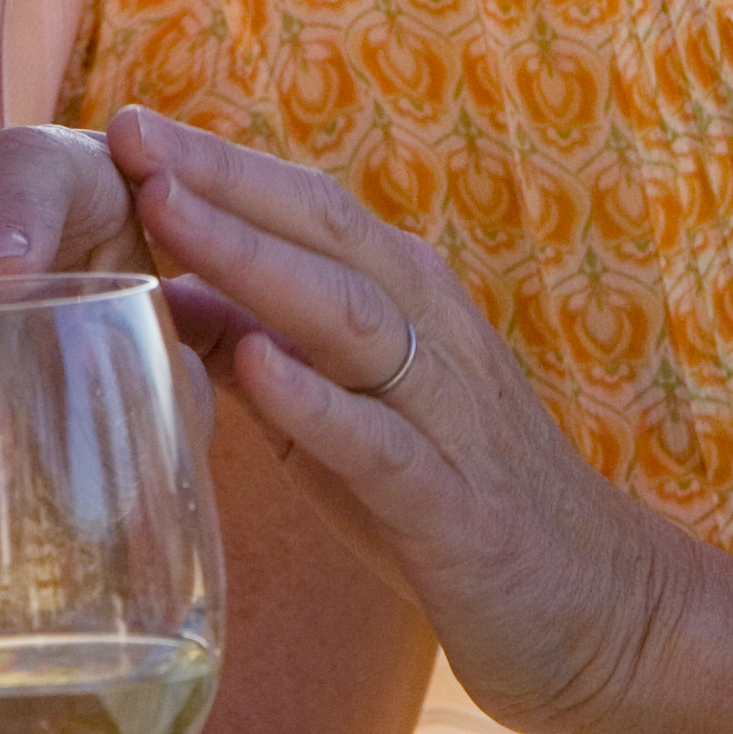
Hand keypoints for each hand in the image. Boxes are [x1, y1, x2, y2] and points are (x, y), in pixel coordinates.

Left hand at [108, 104, 667, 733]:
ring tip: (169, 215)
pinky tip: (255, 367)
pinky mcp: (457, 510)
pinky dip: (317, 403)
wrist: (603, 609)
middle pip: (327, 235)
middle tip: (134, 138)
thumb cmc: (455, 501)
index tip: (129, 124)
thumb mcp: (351, 414)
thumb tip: (162, 292)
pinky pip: (382, 446)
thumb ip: (271, 349)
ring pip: (351, 318)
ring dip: (255, 261)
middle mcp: (437, 338)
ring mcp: (452, 419)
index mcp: (411, 305)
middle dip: (227, 183)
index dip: (221, 166)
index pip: (310, 211)